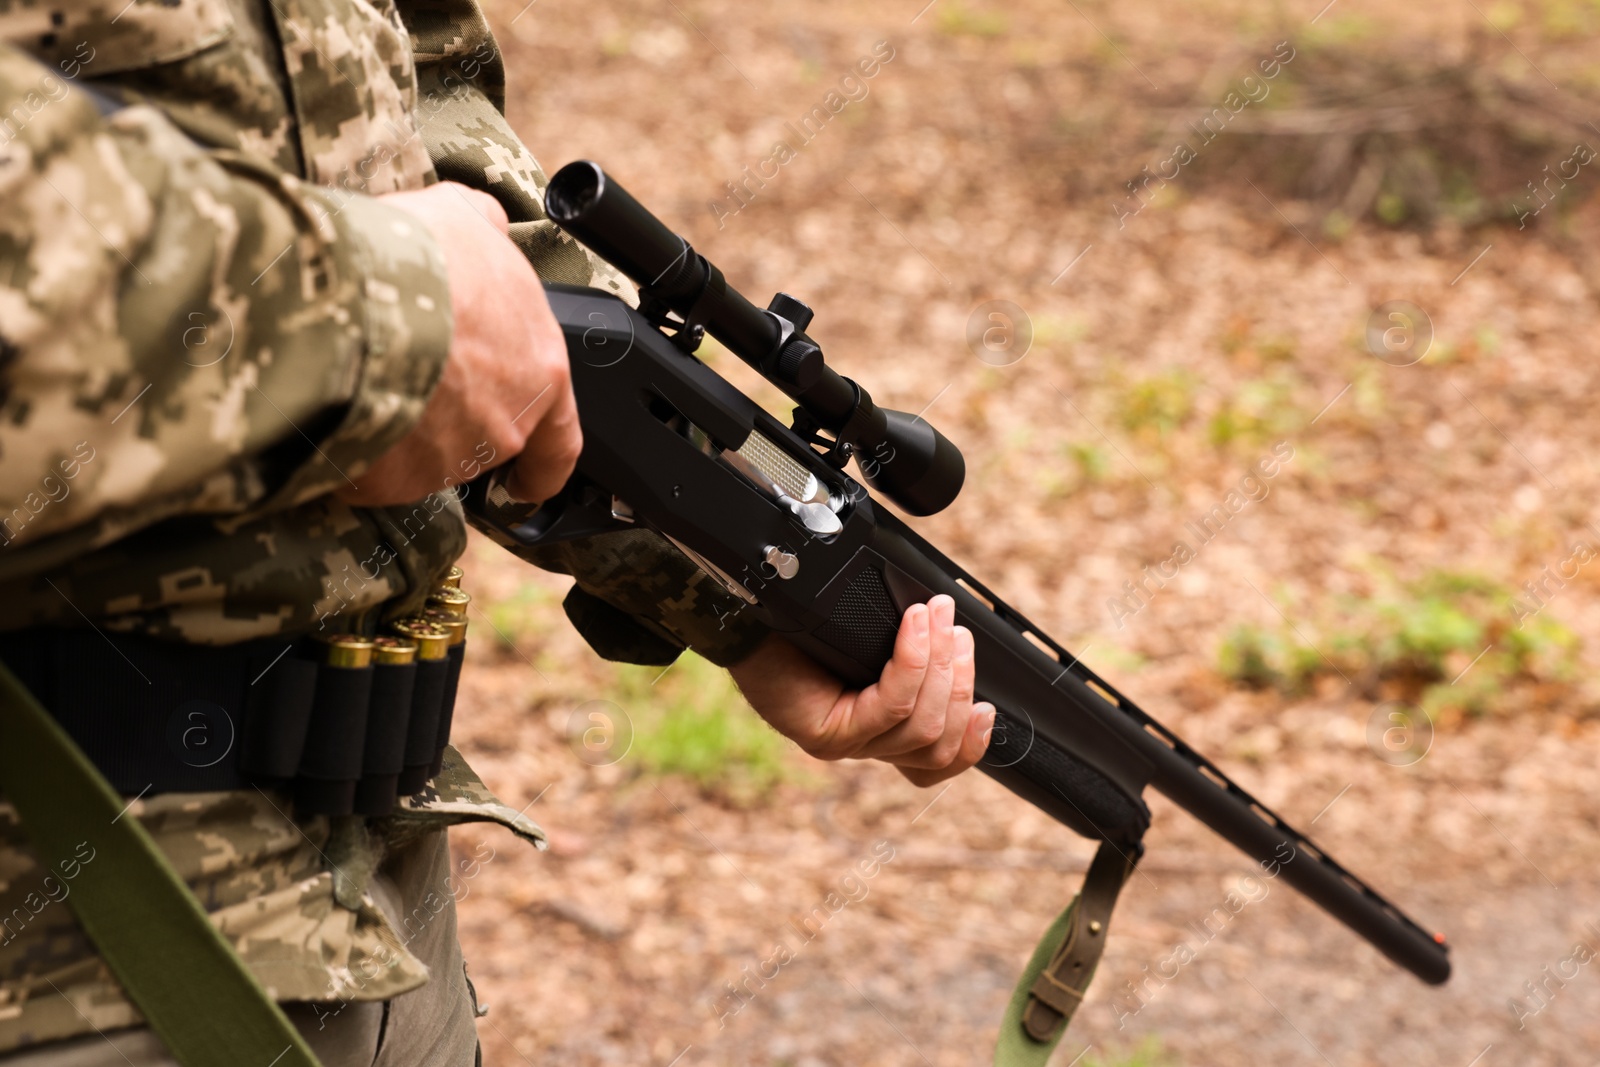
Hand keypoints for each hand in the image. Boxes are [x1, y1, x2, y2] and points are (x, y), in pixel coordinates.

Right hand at [337, 182, 578, 506]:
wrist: (356, 296)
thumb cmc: (420, 259)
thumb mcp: (465, 218)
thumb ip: (483, 232)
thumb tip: (482, 227)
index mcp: (540, 368)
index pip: (560, 439)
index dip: (545, 464)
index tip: (530, 483)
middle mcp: (505, 425)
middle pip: (479, 439)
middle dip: (446, 420)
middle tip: (405, 380)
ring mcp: (448, 459)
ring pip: (423, 455)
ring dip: (398, 429)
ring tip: (357, 375)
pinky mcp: (390, 480)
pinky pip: (370, 472)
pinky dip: (352, 449)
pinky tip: (331, 406)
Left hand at [728, 594, 994, 785]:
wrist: (747, 610)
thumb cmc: (807, 621)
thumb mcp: (874, 640)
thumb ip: (916, 653)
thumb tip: (958, 636)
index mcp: (880, 731)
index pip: (936, 763)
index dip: (971, 744)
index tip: (988, 708)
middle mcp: (863, 745)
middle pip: (937, 741)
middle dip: (960, 680)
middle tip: (955, 625)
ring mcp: (844, 744)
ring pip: (919, 724)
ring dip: (941, 664)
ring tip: (937, 615)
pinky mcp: (826, 733)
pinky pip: (889, 704)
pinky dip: (912, 661)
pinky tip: (914, 626)